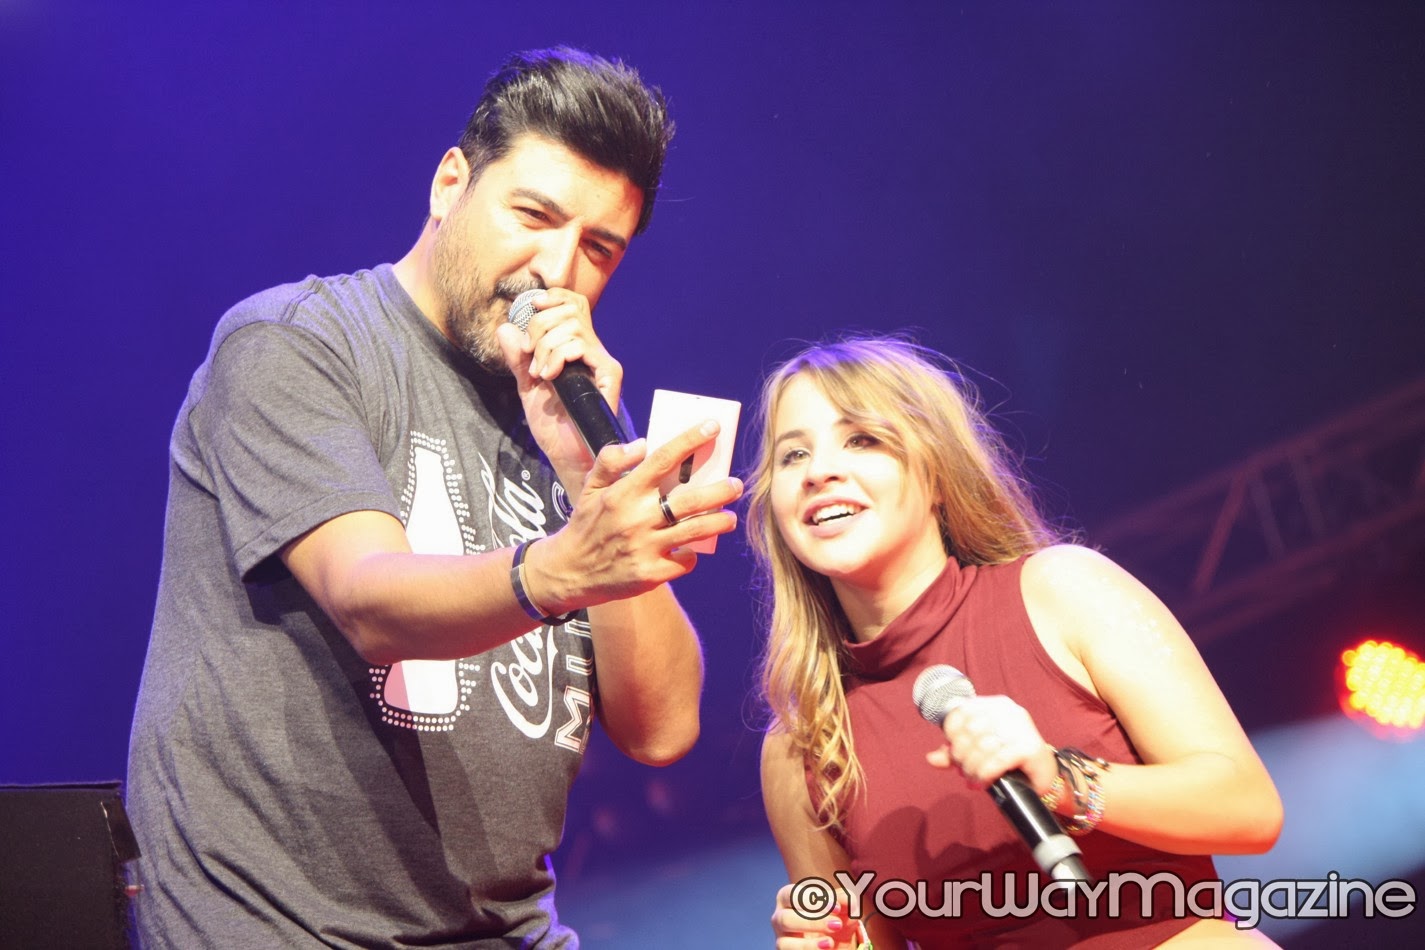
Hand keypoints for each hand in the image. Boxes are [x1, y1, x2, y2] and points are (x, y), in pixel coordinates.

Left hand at [494, 287, 621, 480]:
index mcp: (576, 348)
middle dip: (540, 326)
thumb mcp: (527, 386)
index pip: (573, 303)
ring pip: (572, 326)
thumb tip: (505, 328)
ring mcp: (602, 362)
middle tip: (530, 355)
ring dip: (546, 346)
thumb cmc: (552, 426)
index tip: (531, 306)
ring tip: (540, 373)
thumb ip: (518, 358)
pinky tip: (549, 376)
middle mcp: (593, 351)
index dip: (553, 296)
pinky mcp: (609, 375)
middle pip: (570, 308)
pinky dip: (558, 356)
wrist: (566, 455)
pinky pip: (580, 346)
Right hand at [522, 419, 742, 613]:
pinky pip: (684, 562)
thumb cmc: (586, 524)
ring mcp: (645, 548)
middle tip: (736, 485)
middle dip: (720, 490)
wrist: (569, 571)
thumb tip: (641, 444)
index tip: (713, 427)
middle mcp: (636, 519)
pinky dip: (691, 555)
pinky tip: (691, 550)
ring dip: (719, 523)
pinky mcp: (650, 575)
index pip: (662, 459)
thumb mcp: (590, 487)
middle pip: (690, 499)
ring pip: (695, 531)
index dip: (690, 440)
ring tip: (730, 518)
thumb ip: (611, 461)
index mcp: (624, 493)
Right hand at [771, 883, 859, 948]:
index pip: (792, 895)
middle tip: (836, 925)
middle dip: (812, 923)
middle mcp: (779, 918)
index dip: (813, 901)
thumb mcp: (841, 906)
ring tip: (830, 943)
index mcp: (788, 898)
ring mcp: (781, 939)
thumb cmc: (831, 914)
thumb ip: (845, 900)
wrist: (833, 939)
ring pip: (784, 944)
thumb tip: (849, 900)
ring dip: (807, 945)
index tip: (836, 908)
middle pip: (786, 919)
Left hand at [925, 695, 1057, 794]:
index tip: (954, 752)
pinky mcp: (1029, 747)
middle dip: (961, 756)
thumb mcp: (976, 754)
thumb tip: (930, 758)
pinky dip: (985, 774)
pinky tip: (984, 782)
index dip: (951, 734)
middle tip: (964, 771)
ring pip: (981, 748)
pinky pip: (996, 761)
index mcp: (994, 705)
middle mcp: (1008, 712)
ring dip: (972, 769)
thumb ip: (953, 753)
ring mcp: (1020, 728)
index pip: (960, 712)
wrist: (1042, 777)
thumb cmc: (1007, 761)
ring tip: (973, 779)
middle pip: (969, 732)